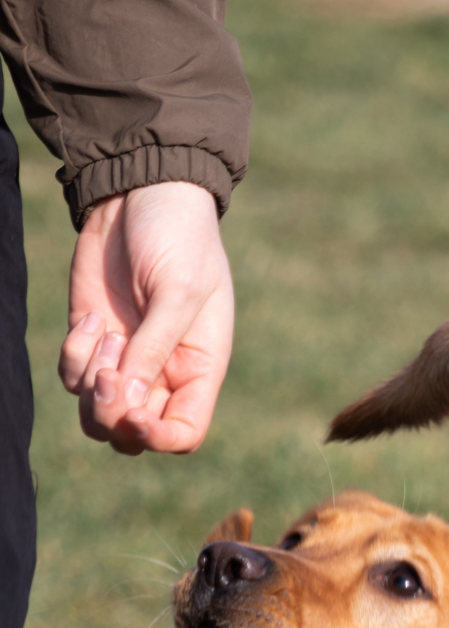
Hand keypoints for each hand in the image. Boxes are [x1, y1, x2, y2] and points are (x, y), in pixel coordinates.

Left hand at [59, 182, 234, 454]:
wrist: (141, 189)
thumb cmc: (180, 238)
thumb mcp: (179, 292)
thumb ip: (155, 350)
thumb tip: (127, 405)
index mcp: (198, 370)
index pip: (183, 433)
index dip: (159, 438)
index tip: (136, 416)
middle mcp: (161, 374)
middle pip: (133, 434)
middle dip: (113, 415)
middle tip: (107, 375)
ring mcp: (123, 359)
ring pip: (97, 415)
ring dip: (90, 387)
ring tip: (103, 334)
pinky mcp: (90, 339)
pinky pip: (72, 376)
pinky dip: (74, 356)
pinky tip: (90, 318)